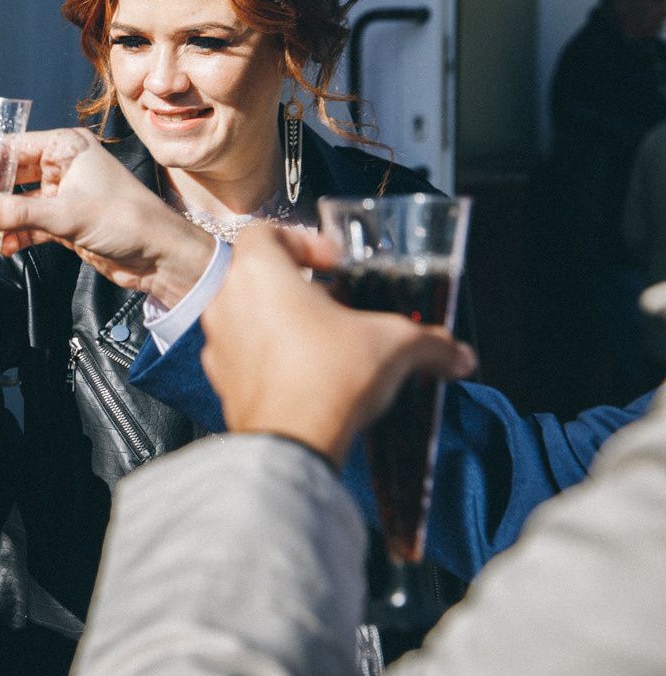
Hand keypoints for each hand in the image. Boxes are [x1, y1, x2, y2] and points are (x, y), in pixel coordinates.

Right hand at [0, 128, 216, 306]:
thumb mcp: (68, 215)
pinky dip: (13, 236)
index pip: (11, 148)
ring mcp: (64, 194)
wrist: (162, 258)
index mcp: (67, 147)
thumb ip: (17, 213)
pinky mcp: (65, 221)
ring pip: (17, 202)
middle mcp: (63, 166)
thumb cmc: (130, 220)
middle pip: (9, 175)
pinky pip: (28, 224)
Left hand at [201, 225, 476, 461]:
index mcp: (258, 273)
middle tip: (341, 306)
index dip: (304, 240)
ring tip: (331, 344)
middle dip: (303, 288)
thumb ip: (429, 342)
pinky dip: (275, 359)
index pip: (265, 232)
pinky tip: (312, 377)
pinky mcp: (222, 380)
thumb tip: (457, 353)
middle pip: (260, 277)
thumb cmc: (329, 378)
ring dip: (287, 323)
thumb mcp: (394, 345)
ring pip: (251, 317)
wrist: (292, 443)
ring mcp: (218, 343)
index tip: (335, 263)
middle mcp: (228, 301)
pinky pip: (247, 356)